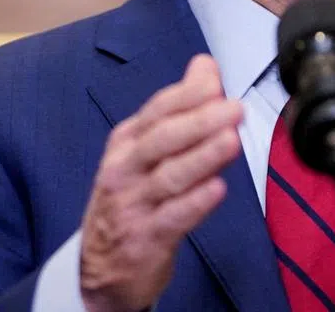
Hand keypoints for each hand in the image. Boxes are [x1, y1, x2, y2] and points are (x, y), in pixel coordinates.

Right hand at [79, 54, 243, 311]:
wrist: (100, 269)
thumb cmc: (131, 198)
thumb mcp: (146, 150)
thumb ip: (179, 108)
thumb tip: (205, 65)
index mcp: (127, 142)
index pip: (156, 111)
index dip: (186, 95)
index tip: (215, 82)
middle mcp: (125, 169)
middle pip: (162, 140)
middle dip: (199, 121)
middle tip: (233, 108)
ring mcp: (133, 205)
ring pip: (169, 177)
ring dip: (202, 157)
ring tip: (231, 141)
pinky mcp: (145, 240)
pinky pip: (172, 219)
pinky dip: (195, 203)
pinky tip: (217, 189)